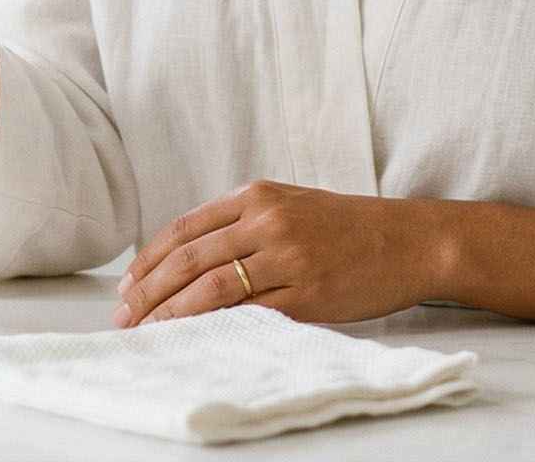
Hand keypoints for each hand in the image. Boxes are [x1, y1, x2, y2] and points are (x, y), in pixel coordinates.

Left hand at [112, 180, 437, 327]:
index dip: (149, 260)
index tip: (127, 286)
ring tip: (149, 332)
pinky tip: (196, 338)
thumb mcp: (290, 204)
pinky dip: (215, 326)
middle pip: (188, 258)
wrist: (409, 240)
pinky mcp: (308, 292)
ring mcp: (288, 256)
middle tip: (125, 316)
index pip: (184, 228)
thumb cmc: (347, 227)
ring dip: (172, 313)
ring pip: (212, 287)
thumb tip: (186, 257)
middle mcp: (267, 221)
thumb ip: (242, 222)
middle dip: (149, 291)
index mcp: (256, 196)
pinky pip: (250, 312)